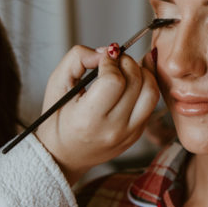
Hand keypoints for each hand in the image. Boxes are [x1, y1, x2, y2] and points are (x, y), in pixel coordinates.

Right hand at [35, 45, 158, 183]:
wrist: (64, 155)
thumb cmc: (58, 119)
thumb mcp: (56, 84)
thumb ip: (77, 59)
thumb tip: (105, 51)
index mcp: (87, 119)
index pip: (114, 81)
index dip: (110, 62)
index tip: (104, 58)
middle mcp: (112, 129)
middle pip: (136, 83)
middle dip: (127, 62)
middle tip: (115, 60)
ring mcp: (128, 134)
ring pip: (151, 93)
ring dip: (142, 73)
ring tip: (126, 70)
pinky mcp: (137, 134)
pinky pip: (151, 104)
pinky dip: (145, 87)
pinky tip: (131, 82)